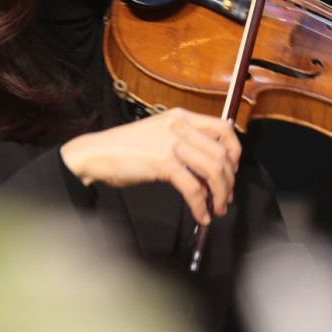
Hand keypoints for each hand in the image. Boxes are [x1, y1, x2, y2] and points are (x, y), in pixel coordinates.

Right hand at [60, 108, 240, 225]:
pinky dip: (201, 205)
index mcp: (181, 116)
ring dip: (220, 194)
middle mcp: (180, 125)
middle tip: (226, 197)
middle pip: (222, 153)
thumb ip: (185, 145)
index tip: (232, 170)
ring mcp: (172, 143)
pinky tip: (201, 215)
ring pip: (213, 170)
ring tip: (217, 208)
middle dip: (229, 180)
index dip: (235, 151)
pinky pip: (194, 188)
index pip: (223, 128)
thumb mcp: (160, 135)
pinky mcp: (163, 163)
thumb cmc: (125, 148)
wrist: (96, 154)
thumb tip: (209, 171)